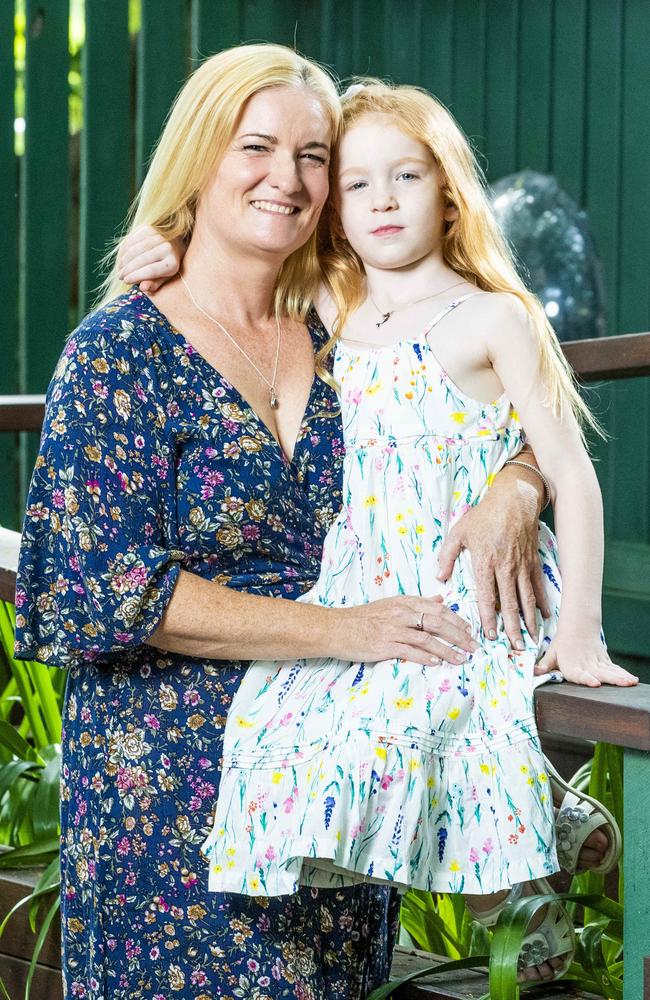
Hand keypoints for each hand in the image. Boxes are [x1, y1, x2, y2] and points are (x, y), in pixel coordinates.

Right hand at [117, 225, 183, 292]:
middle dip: (128, 269)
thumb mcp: (164, 277)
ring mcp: (158, 236)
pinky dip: (123, 250)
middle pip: (141, 259)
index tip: (126, 281)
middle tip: (120, 276)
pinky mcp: (149, 228)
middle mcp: (167, 247)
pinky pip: (131, 240)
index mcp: (172, 263)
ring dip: (124, 260)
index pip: (151, 270)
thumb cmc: (168, 265)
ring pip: (135, 249)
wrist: (177, 243)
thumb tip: (142, 288)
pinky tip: (121, 259)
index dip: (136, 276)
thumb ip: (154, 283)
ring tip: (119, 270)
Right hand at [338, 594, 478, 665]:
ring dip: (448, 650)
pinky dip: (426, 657)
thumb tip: (441, 599)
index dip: (456, 619)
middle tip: (473, 646)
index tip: (469, 630)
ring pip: (428, 638)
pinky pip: (410, 651)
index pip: (437, 608)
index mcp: (404, 601)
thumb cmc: (362, 618)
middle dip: (459, 635)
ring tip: (461, 659)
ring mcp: (393, 629)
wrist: (336, 628)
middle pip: (438, 622)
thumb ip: (417, 603)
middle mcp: (401, 613)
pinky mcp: (385, 645)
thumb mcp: (390, 604)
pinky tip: (438, 662)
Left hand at [437, 480, 547, 649]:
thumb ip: (447, 555)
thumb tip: (440, 577)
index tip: (490, 637)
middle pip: (510, 604)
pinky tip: (544, 616)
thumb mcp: (459, 531)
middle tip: (515, 648)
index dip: (489, 619)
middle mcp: (505, 568)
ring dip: (529, 621)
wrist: (514, 499)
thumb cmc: (484, 515)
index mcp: (485, 562)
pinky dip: (542, 602)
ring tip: (530, 639)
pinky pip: (538, 586)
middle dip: (512, 629)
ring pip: (527, 599)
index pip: (487, 597)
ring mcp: (522, 565)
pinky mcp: (533, 561)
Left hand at [535, 631, 638, 686]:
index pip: (580, 674)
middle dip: (612, 679)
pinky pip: (615, 669)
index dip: (587, 679)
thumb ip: (544, 665)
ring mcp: (598, 663)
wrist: (578, 628)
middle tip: (623, 684)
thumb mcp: (551, 653)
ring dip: (621, 677)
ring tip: (631, 682)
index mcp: (572, 666)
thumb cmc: (562, 644)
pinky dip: (624, 674)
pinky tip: (633, 680)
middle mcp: (587, 665)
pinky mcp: (605, 661)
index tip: (596, 683)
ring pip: (611, 671)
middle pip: (600, 673)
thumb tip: (532, 672)